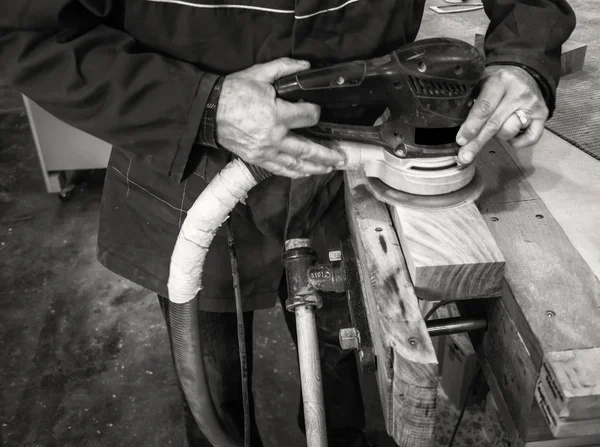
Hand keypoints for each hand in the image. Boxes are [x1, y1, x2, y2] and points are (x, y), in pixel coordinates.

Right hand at [216, 58, 344, 177]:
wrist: (208, 110)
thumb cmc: (233, 91)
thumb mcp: (259, 73)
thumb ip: (285, 68)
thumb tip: (307, 67)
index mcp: (276, 114)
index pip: (308, 117)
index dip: (315, 113)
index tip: (316, 112)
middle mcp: (274, 137)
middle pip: (307, 149)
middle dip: (327, 154)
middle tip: (342, 158)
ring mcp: (265, 151)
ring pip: (296, 164)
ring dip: (315, 167)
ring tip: (330, 168)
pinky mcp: (257, 159)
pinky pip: (280, 169)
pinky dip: (295, 173)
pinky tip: (307, 172)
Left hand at [455, 66, 548, 163]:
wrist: (526, 74)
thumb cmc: (498, 83)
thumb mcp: (482, 83)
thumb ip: (471, 101)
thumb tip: (460, 131)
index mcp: (500, 81)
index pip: (484, 108)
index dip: (471, 127)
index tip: (461, 140)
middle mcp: (519, 92)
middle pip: (494, 124)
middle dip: (477, 142)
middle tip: (465, 156)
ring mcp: (533, 104)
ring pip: (508, 132)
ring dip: (498, 136)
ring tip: (497, 125)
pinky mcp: (543, 115)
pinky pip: (529, 139)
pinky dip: (517, 142)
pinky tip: (511, 135)